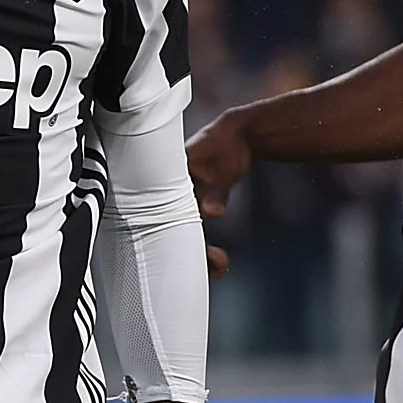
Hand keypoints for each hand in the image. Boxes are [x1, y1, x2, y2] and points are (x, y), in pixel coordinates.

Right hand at [184, 111, 250, 279]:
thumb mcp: (224, 169)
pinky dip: (206, 245)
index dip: (174, 240)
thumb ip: (218, 191)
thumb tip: (212, 212)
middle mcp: (170, 194)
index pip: (163, 217)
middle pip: (173, 230)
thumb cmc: (226, 145)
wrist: (238, 134)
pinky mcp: (194, 204)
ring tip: (220, 267)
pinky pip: (195, 229)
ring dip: (202, 253)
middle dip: (194, 253)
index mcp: (169, 183)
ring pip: (185, 233)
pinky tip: (219, 259)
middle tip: (216, 268)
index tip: (190, 257)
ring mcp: (182, 200)